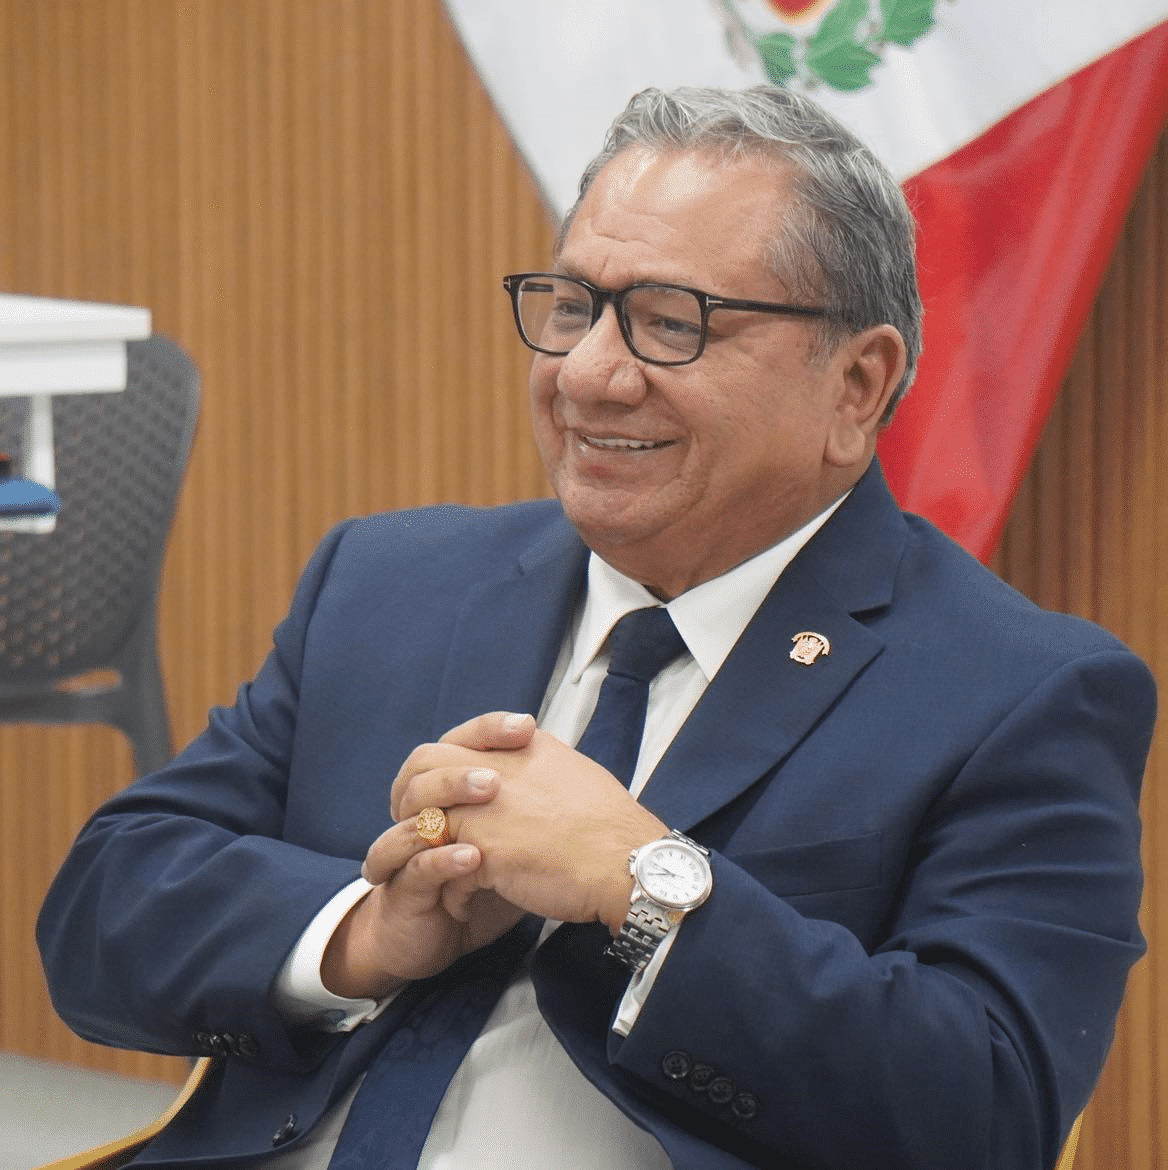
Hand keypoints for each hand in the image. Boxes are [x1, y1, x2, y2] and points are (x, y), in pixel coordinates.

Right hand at [322, 715, 540, 998]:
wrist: (433, 941)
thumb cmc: (475, 888)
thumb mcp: (509, 844)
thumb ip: (524, 806)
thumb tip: (567, 769)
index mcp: (447, 793)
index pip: (458, 743)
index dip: (490, 730)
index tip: (528, 726)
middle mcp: (421, 813)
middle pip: (428, 765)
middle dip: (467, 762)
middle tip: (503, 766)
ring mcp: (408, 850)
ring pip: (417, 811)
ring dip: (453, 795)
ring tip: (491, 793)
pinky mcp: (403, 890)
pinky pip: (418, 867)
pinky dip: (445, 858)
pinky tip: (473, 857)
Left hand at [392, 712, 667, 931]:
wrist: (628, 862)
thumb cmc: (610, 827)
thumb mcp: (571, 771)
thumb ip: (534, 764)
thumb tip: (518, 767)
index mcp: (521, 747)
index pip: (454, 740)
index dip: (437, 766)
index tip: (436, 791)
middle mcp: (496, 769)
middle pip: (423, 766)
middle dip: (408, 796)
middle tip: (415, 825)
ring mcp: (486, 809)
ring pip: (422, 815)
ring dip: (420, 842)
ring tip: (432, 867)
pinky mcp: (485, 851)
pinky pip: (441, 865)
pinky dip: (448, 886)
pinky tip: (462, 902)